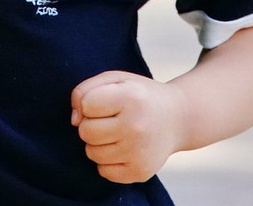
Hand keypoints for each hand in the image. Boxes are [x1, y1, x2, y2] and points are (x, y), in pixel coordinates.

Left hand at [71, 70, 186, 183]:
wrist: (178, 118)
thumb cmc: (139, 95)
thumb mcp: (115, 79)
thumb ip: (85, 90)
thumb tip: (74, 120)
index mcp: (130, 98)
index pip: (86, 105)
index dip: (90, 103)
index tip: (106, 101)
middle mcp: (136, 127)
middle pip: (86, 132)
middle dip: (91, 124)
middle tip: (109, 119)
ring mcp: (139, 152)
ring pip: (92, 153)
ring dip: (98, 143)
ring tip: (117, 132)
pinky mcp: (141, 172)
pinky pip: (104, 171)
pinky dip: (107, 160)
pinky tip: (122, 148)